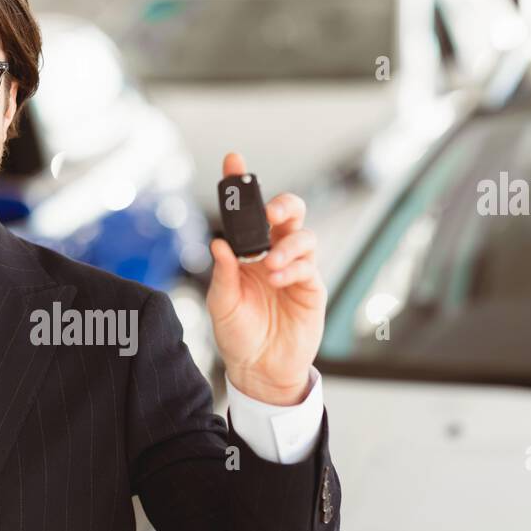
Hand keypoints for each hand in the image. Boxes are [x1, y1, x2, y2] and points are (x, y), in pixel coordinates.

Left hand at [206, 152, 325, 405]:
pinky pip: (309, 266)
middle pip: (289, 213)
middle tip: (270, 213)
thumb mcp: (222, 305)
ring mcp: (295, 269)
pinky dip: (294, 268)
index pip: (247, 212)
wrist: (260, 369)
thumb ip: (222, 275)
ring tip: (269, 265)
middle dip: (282, 205)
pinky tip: (279, 279)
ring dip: (287, 244)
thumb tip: (218, 244)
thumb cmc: (239, 335)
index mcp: (247, 252)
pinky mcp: (311, 288)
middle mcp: (273, 253)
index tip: (233, 161)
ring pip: (304, 236)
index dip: (241, 184)